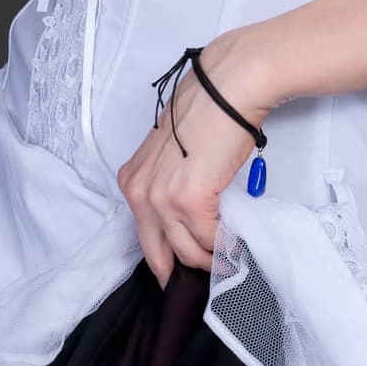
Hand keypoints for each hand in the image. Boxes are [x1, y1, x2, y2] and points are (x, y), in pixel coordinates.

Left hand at [116, 30, 274, 289]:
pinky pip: (209, 240)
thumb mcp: (170, 150)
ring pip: (186, 250)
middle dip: (180, 268)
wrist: (228, 89)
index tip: (180, 266)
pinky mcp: (189, 201)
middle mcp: (140, 192)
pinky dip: (223, 247)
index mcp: (132, 180)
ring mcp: (162, 199)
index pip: (144, 234)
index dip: (165, 254)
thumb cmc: (206, 110)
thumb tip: (186, 210)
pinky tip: (234, 246)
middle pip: (159, 251)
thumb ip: (168, 180)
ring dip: (208, 259)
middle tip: (204, 276)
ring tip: (226, 261)